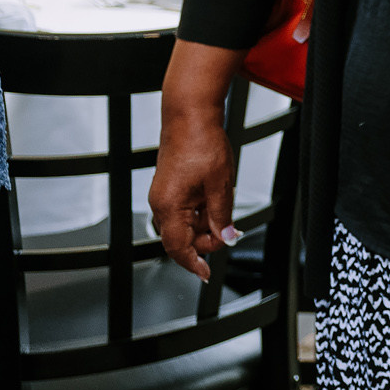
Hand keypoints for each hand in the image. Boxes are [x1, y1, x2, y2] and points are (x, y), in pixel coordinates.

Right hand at [150, 41, 245, 280]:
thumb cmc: (202, 144)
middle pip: (182, 237)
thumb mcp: (220, 184)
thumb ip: (221, 215)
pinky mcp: (171, 187)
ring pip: (186, 223)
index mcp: (168, 206)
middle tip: (228, 231)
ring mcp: (165, 195)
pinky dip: (202, 210)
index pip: (178, 247)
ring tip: (224, 206)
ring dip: (206, 223)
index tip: (205, 274)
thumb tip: (225, 237)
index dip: (193, 262)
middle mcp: (162, 203)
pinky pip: (186, 209)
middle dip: (205, 239)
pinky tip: (217, 198)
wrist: (190, 115)